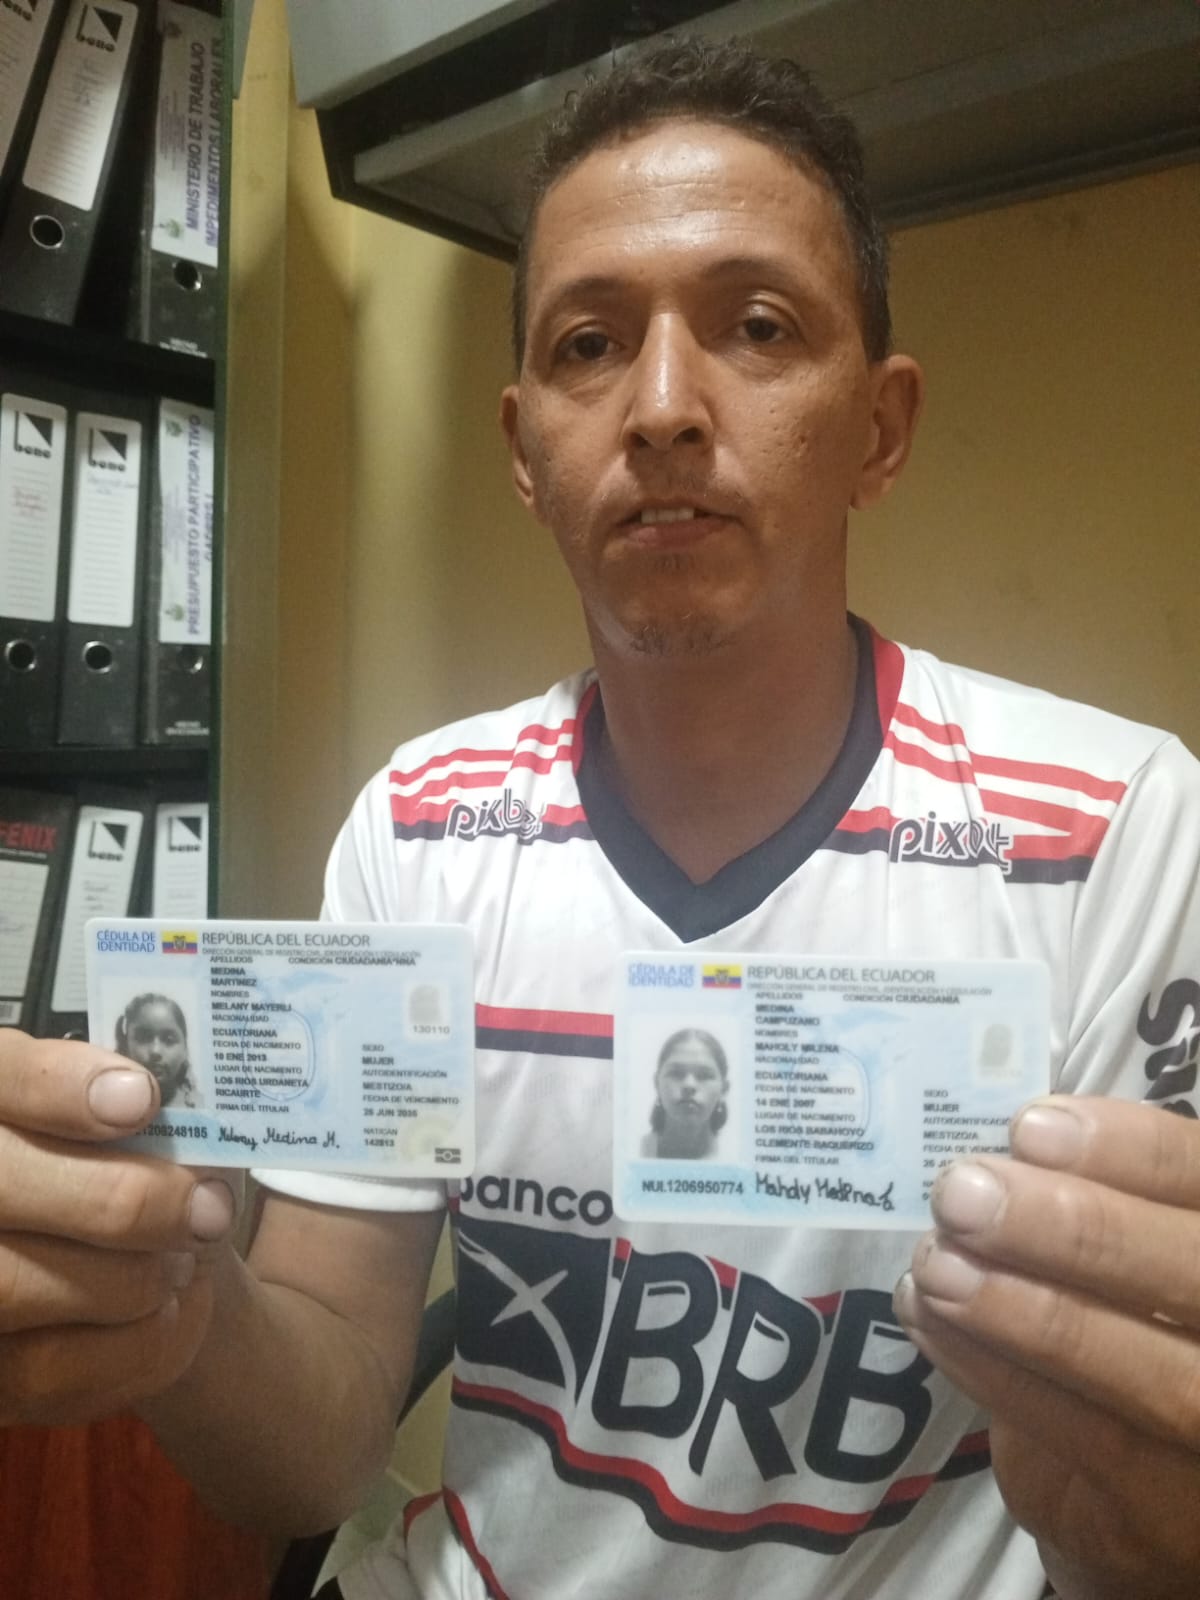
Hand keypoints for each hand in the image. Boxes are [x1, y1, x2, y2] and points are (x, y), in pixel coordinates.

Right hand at [0, 1029, 236, 1425]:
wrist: (130, 1251)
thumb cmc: (135, 1158)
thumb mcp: (142, 1106)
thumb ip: (153, 1093)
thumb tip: (183, 1101)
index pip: (5, 1078)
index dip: (61, 1087)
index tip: (141, 1099)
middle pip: (5, 1188)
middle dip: (124, 1203)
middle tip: (207, 1210)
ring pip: (15, 1288)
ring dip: (129, 1281)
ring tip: (185, 1263)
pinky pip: (46, 1371)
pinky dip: (135, 1346)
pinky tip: (174, 1313)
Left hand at [894, 1096, 1199, 1599]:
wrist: (1146, 1484)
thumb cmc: (1127, 1321)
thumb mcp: (1128, 1241)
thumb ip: (1096, 1194)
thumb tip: (999, 1143)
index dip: (1132, 1153)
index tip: (1031, 1128)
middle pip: (1192, 1276)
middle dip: (1075, 1230)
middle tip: (962, 1193)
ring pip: (1145, 1374)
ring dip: (1022, 1309)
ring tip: (934, 1262)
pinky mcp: (1172, 1510)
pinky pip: (1083, 1435)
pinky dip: (994, 1370)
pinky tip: (930, 1318)